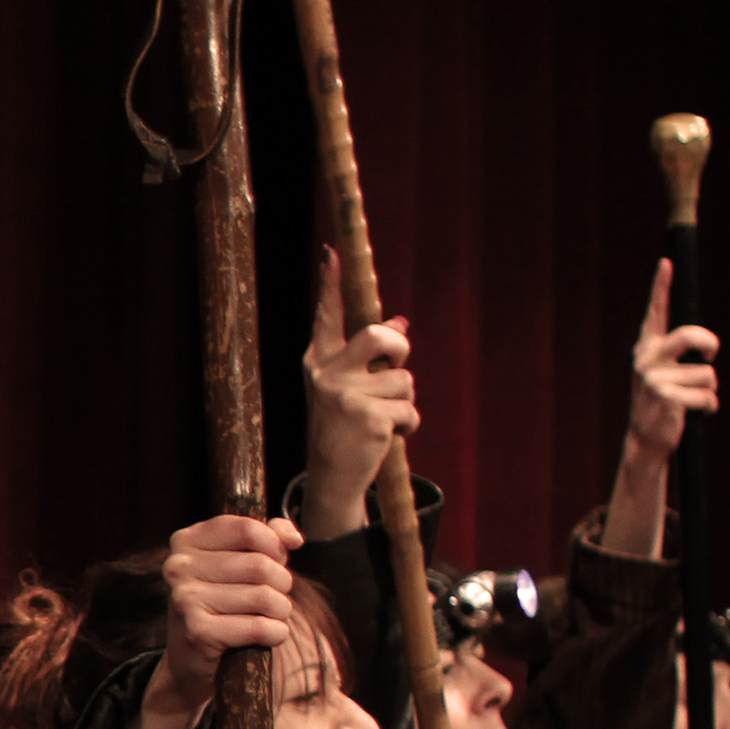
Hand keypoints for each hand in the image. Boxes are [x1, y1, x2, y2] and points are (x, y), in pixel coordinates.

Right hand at [131, 510, 305, 728]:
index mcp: (185, 541)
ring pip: (264, 597)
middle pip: (260, 565)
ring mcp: (184, 599)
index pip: (247, 528)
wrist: (189, 662)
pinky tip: (268, 636)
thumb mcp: (237, 564)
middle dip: (282, 584)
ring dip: (281, 611)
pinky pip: (259, 627)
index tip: (275, 561)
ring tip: (272, 617)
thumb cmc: (221, 605)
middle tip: (274, 598)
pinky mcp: (197, 631)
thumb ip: (267, 540)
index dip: (274, 545)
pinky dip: (276, 634)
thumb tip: (293, 537)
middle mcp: (178, 567)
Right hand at [298, 246, 414, 532]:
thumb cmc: (345, 426)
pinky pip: (410, 410)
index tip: (332, 252)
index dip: (331, 283)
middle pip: (381, 337)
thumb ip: (372, 357)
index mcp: (319, 362)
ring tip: (380, 421)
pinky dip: (407, 426)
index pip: (328, 316)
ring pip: (404, 380)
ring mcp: (345, 396)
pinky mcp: (368, 418)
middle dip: (399, 350)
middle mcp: (326, 374)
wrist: (332, 476)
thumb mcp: (353, 387)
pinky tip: (385, 437)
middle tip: (394, 367)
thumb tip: (400, 323)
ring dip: (403, 403)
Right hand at [625, 256, 719, 466]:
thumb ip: (679, 354)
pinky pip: (707, 395)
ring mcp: (653, 378)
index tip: (666, 263)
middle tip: (710, 355)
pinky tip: (693, 412)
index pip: (656, 313)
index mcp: (648, 348)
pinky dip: (708, 406)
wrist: (646, 438)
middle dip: (708, 344)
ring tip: (691, 401)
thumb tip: (706, 345)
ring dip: (709, 390)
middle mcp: (647, 359)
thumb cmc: (663, 402)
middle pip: (689, 336)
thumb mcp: (667, 373)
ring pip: (707, 374)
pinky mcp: (664, 397)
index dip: (661, 286)